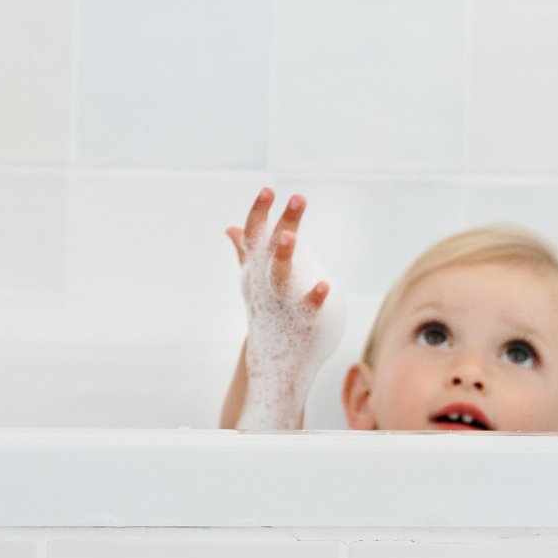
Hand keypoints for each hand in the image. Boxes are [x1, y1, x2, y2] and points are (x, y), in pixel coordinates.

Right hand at [224, 188, 344, 430]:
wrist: (274, 368)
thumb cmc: (268, 319)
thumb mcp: (253, 285)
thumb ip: (246, 254)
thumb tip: (232, 228)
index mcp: (255, 273)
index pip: (253, 237)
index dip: (259, 212)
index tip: (268, 189)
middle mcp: (263, 287)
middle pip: (269, 250)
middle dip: (281, 223)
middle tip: (297, 197)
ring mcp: (279, 307)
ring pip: (279, 279)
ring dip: (283, 257)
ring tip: (290, 235)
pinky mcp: (300, 326)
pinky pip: (306, 311)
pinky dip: (313, 299)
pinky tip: (325, 286)